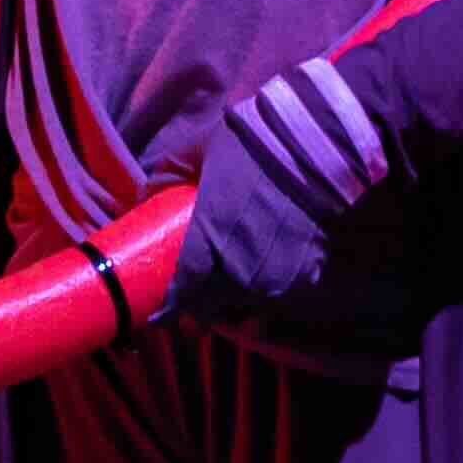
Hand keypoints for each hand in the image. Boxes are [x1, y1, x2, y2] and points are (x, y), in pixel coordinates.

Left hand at [168, 127, 332, 321]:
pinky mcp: (305, 276)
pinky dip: (269, 290)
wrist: (316, 148)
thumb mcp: (199, 149)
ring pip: (247, 304)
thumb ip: (171, 173)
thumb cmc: (253, 145)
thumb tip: (146, 193)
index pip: (184, 288)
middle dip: (202, 306)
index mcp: (209, 238)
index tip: (160, 317)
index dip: (171, 308)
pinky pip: (279, 295)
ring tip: (234, 286)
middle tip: (196, 303)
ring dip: (236, 299)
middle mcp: (239, 268)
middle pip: (213, 304)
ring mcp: (274, 276)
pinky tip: (266, 275)